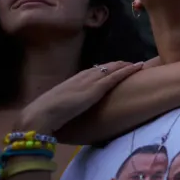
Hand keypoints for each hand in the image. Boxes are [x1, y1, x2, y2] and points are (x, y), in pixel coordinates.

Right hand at [16, 61, 143, 132]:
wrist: (41, 115)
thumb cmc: (46, 116)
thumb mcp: (59, 107)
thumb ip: (67, 106)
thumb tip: (71, 110)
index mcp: (72, 81)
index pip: (92, 71)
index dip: (104, 69)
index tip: (114, 68)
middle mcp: (81, 78)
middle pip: (103, 68)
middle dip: (117, 65)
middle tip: (129, 64)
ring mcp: (89, 82)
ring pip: (111, 69)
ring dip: (124, 65)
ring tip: (136, 64)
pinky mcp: (95, 89)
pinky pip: (115, 76)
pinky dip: (127, 71)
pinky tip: (137, 67)